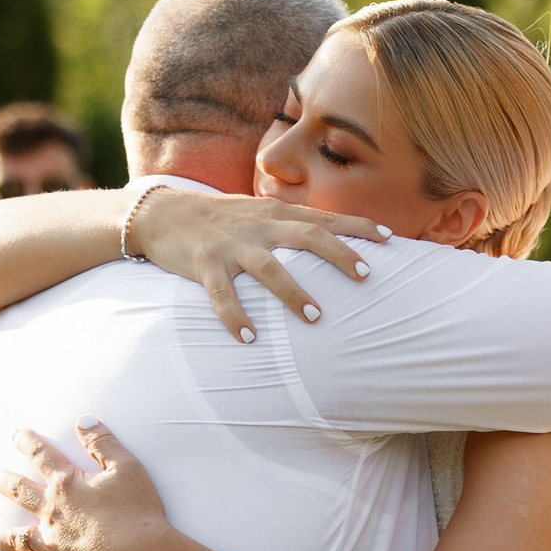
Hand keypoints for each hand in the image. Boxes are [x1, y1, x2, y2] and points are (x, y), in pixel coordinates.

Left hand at [0, 419, 175, 550]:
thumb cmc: (139, 511)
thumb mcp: (127, 467)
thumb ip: (103, 443)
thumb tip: (82, 420)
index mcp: (67, 485)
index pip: (41, 456)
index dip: (28, 442)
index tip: (16, 434)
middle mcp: (52, 514)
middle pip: (19, 494)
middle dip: (2, 483)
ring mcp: (53, 546)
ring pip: (15, 540)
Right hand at [126, 189, 388, 340]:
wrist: (160, 211)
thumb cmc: (219, 218)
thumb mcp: (258, 212)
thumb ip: (291, 224)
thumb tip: (333, 241)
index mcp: (274, 213)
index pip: (324, 216)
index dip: (357, 226)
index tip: (390, 238)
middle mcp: (258, 226)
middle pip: (307, 235)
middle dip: (338, 254)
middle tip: (365, 276)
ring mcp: (230, 245)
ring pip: (268, 267)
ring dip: (293, 292)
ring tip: (315, 317)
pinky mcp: (203, 264)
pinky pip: (221, 294)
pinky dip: (235, 316)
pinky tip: (249, 339)